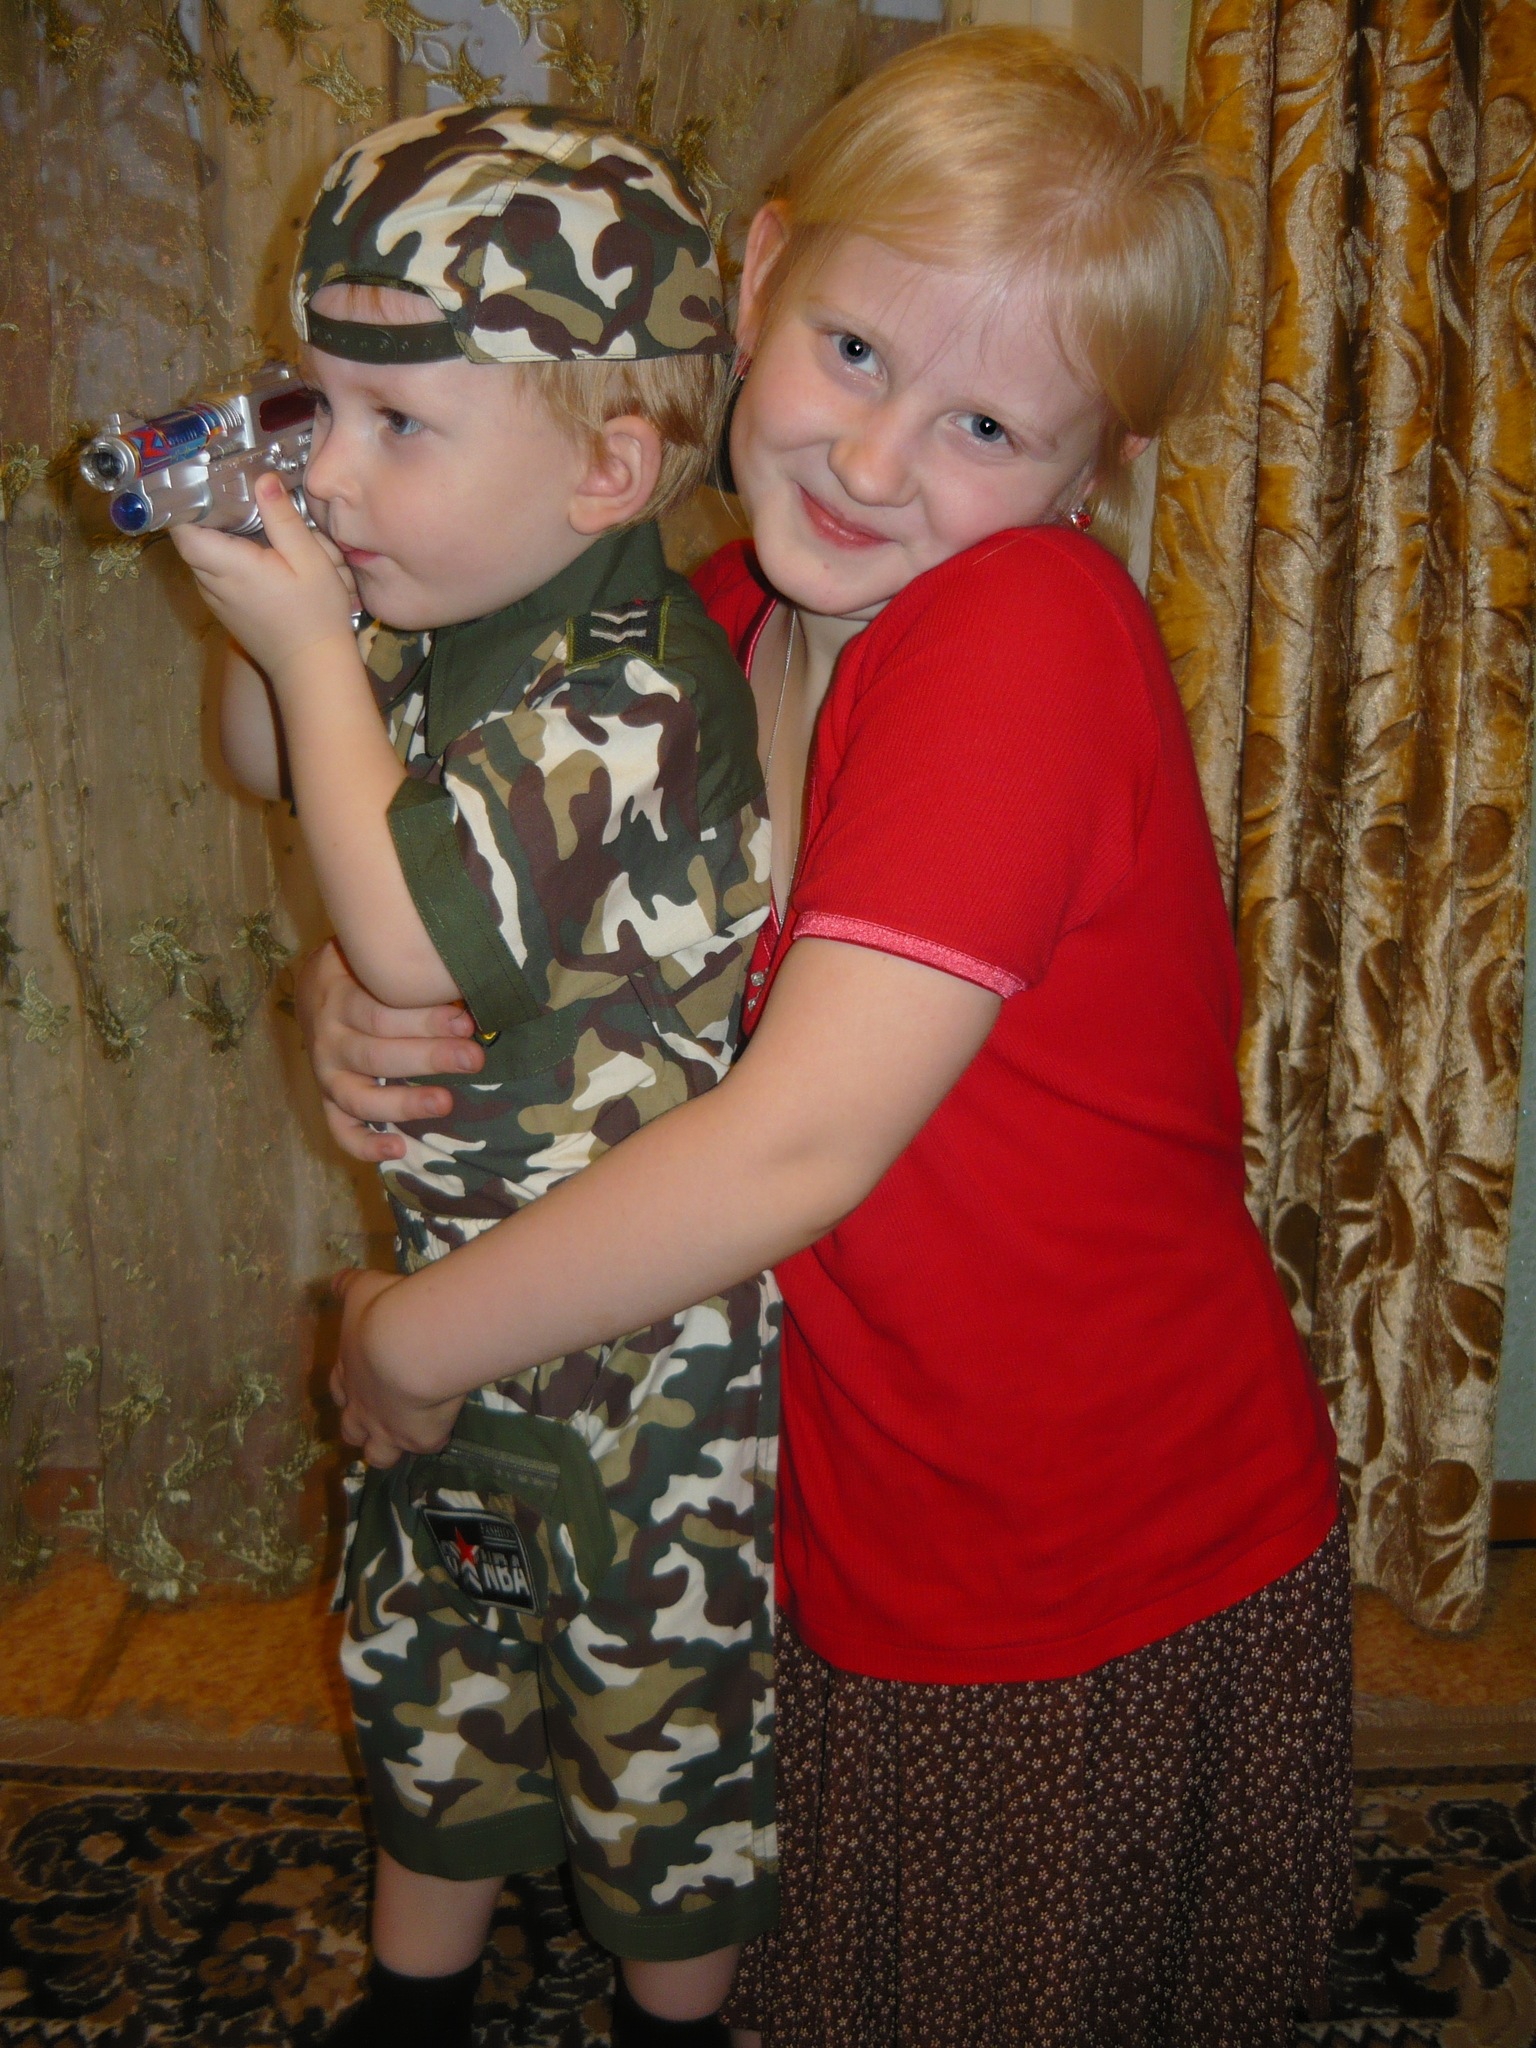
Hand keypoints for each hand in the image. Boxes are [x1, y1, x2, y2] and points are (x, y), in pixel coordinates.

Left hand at [170, 472, 357, 681]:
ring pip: (204, 558)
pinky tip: (261, 562)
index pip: (183, 529)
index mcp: (229, 566)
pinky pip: (216, 576)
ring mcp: (215, 600)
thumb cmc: (315, 614)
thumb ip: (283, 518)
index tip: (210, 487)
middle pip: (193, 540)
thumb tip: (263, 480)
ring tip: (257, 534)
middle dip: (212, 519)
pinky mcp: (225, 611)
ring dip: (223, 542)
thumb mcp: (311, 559)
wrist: (312, 667)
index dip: (190, 505)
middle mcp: (212, 583)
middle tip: (243, 503)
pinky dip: (230, 562)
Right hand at [297, 939, 484, 1161]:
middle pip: (377, 1053)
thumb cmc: (363, 975)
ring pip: (360, 1097)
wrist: (316, 990)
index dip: (425, 1020)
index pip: (381, 1013)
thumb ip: (407, 974)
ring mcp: (326, 1076)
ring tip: (445, 1102)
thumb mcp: (374, 961)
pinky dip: (365, 1147)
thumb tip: (468, 979)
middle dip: (429, 1057)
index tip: (466, 1023)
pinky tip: (398, 1151)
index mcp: (340, 1000)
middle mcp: (329, 1041)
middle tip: (472, 1058)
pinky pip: (341, 1131)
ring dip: (405, 1102)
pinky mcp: (328, 1103)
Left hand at [329, 1267, 463, 1465]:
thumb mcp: (362, 1289)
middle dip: (361, 1427)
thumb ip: (348, 1287)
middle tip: (381, 1417)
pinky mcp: (419, 1439)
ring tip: (406, 1438)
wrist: (413, 1343)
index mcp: (348, 1372)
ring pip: (378, 1456)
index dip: (347, 1389)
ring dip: (388, 1449)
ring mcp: (388, 1428)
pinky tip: (448, 1423)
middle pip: (351, 1431)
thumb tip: (334, 1283)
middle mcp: (362, 1407)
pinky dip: (436, 1437)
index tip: (361, 1383)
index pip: (339, 1389)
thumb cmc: (383, 1312)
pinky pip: (428, 1446)